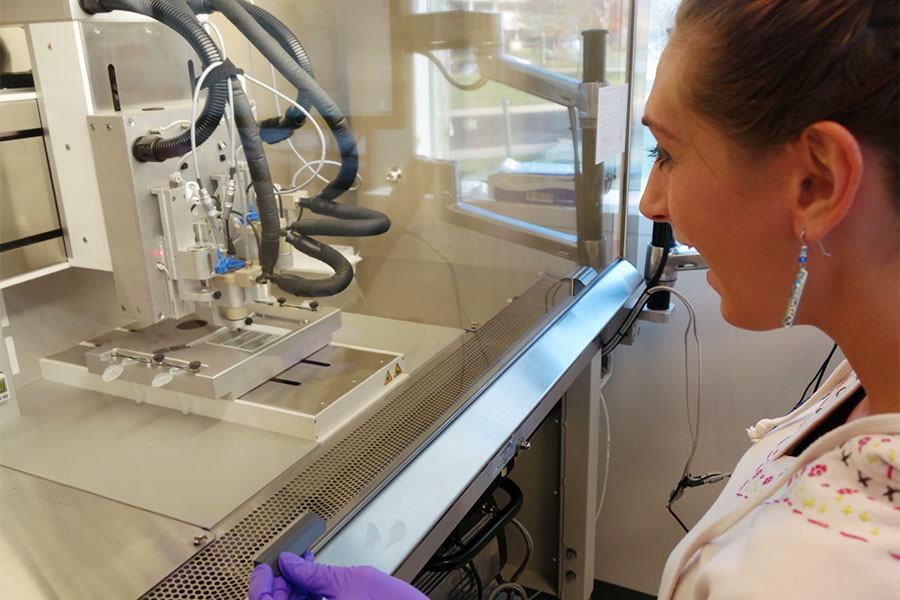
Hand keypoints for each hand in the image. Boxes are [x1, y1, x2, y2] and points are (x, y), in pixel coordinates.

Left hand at [248, 551, 427, 599]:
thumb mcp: (351, 581)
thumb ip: (315, 574)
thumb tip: (290, 562)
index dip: (260, 584)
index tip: (263, 566)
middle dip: (281, 583)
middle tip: (285, 561)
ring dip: (296, 588)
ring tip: (302, 563)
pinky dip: (310, 597)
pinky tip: (315, 578)